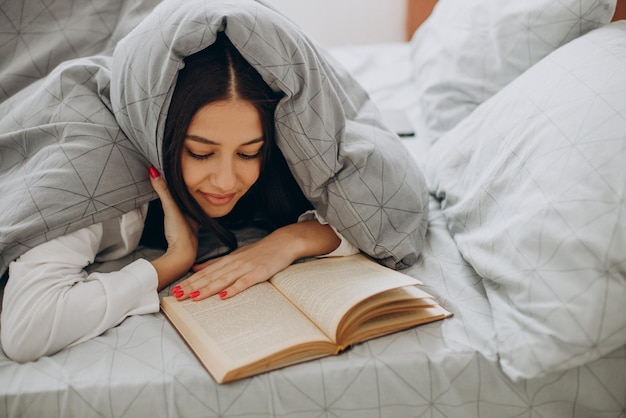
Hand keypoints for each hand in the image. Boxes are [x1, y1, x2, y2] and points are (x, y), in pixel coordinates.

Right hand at [148, 166, 197, 288]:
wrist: (181, 257)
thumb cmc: (180, 232)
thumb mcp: (171, 208)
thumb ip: (163, 190)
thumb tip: (153, 171)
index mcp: (195, 211)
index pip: (192, 196)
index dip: (187, 187)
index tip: (180, 177)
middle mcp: (195, 221)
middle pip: (189, 206)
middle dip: (184, 198)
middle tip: (177, 187)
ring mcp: (189, 231)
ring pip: (187, 216)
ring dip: (181, 209)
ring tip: (175, 200)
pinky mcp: (181, 240)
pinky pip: (181, 225)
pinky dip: (177, 219)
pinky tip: (174, 221)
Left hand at [172, 220, 339, 300]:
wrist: (283, 242)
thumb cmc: (260, 251)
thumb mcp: (235, 254)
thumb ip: (216, 263)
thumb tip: (195, 267)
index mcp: (228, 260)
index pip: (205, 272)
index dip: (190, 281)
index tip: (176, 290)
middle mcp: (234, 263)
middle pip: (210, 277)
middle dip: (192, 287)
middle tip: (177, 296)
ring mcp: (246, 268)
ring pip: (223, 280)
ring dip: (207, 289)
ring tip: (194, 298)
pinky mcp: (259, 273)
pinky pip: (244, 282)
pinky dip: (234, 289)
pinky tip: (224, 296)